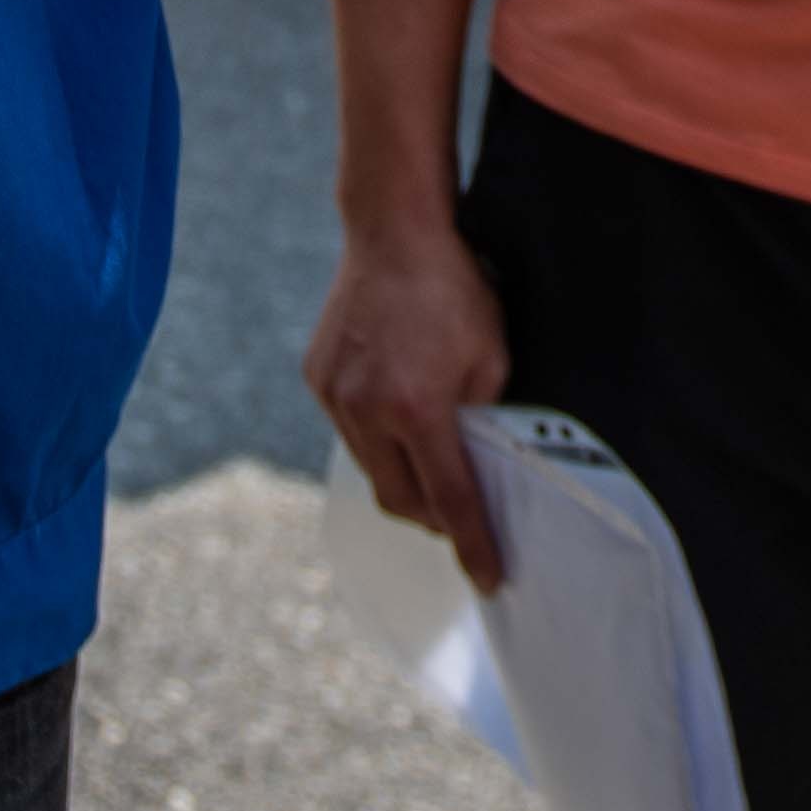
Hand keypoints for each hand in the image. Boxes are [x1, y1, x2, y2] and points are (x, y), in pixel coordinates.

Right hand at [303, 227, 514, 590]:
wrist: (394, 231)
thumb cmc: (454, 288)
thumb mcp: (492, 357)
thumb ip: (485, 418)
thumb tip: (481, 464)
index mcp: (418, 409)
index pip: (451, 499)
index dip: (473, 545)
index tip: (489, 579)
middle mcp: (368, 411)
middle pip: (400, 500)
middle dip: (433, 518)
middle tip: (460, 516)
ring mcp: (336, 397)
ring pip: (372, 469)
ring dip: (404, 477)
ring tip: (431, 460)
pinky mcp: (319, 379)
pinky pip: (351, 431)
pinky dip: (378, 439)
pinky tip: (399, 414)